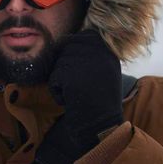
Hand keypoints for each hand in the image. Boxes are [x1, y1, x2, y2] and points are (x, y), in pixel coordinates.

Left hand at [24, 30, 122, 163]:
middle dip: (67, 67)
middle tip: (81, 86)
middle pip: (68, 48)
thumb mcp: (106, 72)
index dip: (76, 48)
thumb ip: (93, 54)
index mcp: (109, 51)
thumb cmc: (101, 103)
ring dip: (63, 81)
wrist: (102, 127)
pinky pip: (53, 78)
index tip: (79, 69)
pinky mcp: (69, 73)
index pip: (86, 35)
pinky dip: (57, 92)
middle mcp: (98, 53)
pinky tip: (72, 101)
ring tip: (79, 95)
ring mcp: (84, 62)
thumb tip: (67, 40)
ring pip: (59, 64)